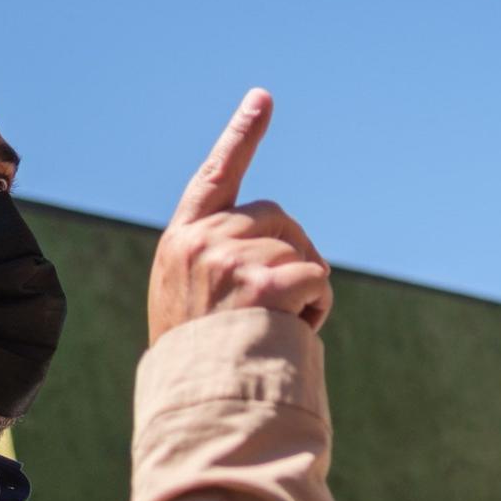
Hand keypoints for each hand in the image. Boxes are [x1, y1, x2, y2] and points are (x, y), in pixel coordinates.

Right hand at [148, 89, 331, 344]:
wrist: (199, 403)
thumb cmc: (198, 359)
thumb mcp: (187, 299)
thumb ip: (216, 260)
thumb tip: (280, 247)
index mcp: (182, 240)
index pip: (215, 175)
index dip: (241, 135)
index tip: (263, 97)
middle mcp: (203, 241)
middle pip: (278, 218)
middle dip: (294, 251)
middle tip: (279, 303)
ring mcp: (232, 260)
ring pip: (301, 252)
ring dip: (305, 290)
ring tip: (274, 329)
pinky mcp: (264, 282)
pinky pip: (317, 278)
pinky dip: (318, 307)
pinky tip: (292, 332)